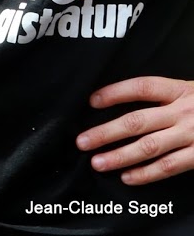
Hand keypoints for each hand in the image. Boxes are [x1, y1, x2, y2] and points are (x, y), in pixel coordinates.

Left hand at [76, 76, 193, 183]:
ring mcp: (191, 135)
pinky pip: (169, 167)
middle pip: (137, 121)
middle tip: (82, 141)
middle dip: (105, 132)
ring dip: (119, 156)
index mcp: (179, 89)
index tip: (92, 100)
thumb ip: (164, 95)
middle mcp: (183, 111)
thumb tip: (126, 101)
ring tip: (97, 162)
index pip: (141, 87)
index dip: (115, 93)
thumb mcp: (190, 89)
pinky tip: (127, 177)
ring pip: (149, 147)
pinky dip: (146, 174)